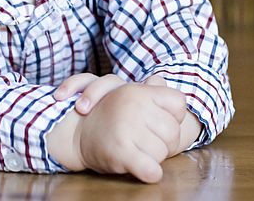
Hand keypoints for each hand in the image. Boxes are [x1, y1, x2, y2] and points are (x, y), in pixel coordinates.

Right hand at [55, 72, 202, 158]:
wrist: (74, 134)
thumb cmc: (107, 115)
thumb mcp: (128, 95)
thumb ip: (150, 88)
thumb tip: (160, 79)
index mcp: (138, 91)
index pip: (178, 103)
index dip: (173, 115)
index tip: (159, 121)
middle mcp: (134, 106)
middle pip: (173, 131)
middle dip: (165, 142)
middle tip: (148, 141)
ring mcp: (127, 129)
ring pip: (162, 152)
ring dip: (153, 157)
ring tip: (137, 151)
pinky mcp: (121, 152)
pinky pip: (150, 169)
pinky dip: (152, 173)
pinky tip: (147, 171)